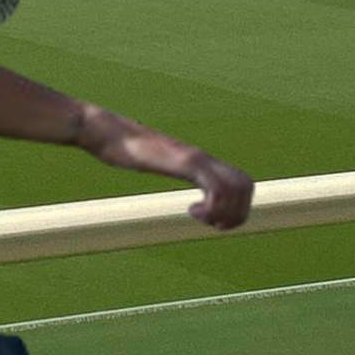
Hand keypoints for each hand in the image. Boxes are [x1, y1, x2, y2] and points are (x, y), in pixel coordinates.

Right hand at [73, 106, 253, 230]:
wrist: (107, 130)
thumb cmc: (122, 147)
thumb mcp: (149, 160)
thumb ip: (161, 163)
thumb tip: (155, 171)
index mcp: (198, 159)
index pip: (242, 181)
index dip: (238, 206)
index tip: (214, 218)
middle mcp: (203, 157)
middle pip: (247, 186)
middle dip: (237, 214)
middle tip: (211, 224)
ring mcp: (196, 158)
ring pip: (235, 189)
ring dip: (224, 213)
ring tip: (200, 217)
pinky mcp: (184, 162)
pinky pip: (215, 188)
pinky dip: (212, 208)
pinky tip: (191, 211)